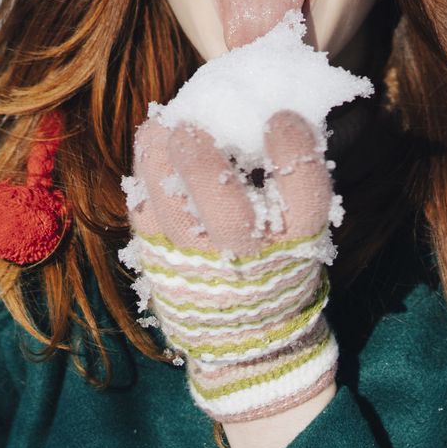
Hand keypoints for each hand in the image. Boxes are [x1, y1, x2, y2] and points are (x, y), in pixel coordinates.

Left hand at [121, 112, 339, 422]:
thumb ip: (291, 179)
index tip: (280, 117)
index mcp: (297, 240)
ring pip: (173, 211)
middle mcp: (248, 255)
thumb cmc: (281, 265)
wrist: (253, 341)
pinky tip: (151, 141)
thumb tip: (269, 106)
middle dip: (206, 162)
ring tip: (163, 122)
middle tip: (194, 123)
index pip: (303, 194)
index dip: (293, 151)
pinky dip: (143, 176)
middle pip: (227, 209)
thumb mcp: (302, 231)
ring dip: (161, 160)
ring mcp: (199, 263)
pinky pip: (144, 216)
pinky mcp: (161, 262)